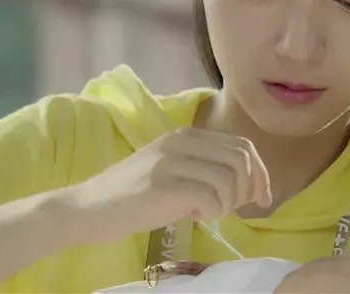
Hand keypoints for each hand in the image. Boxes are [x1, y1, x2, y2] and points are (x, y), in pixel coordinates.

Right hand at [67, 127, 271, 244]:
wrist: (86, 209)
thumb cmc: (132, 196)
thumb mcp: (173, 170)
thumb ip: (207, 169)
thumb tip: (250, 185)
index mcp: (187, 135)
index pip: (242, 145)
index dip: (260, 172)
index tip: (263, 197)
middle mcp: (181, 142)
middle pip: (241, 160)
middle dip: (251, 188)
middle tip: (241, 209)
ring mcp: (171, 161)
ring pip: (228, 180)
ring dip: (229, 203)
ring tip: (211, 212)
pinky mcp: (163, 185)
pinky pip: (210, 198)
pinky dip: (212, 212)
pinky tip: (195, 216)